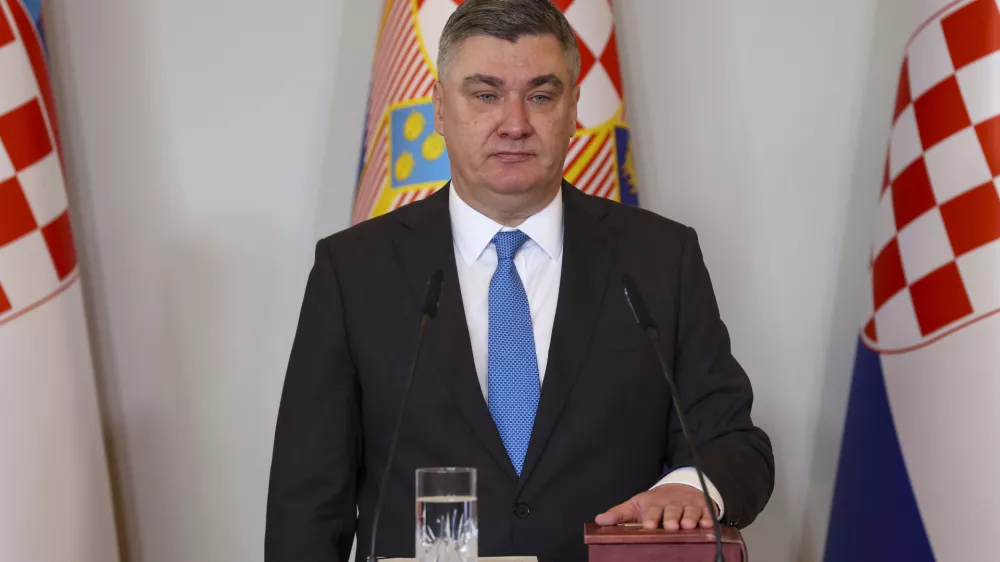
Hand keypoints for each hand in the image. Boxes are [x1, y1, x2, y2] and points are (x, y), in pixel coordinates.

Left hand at [594, 484, 717, 530]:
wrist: (681, 488)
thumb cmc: (656, 502)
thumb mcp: (636, 505)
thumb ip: (619, 514)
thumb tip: (598, 520)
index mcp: (655, 503)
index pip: (652, 510)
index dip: (651, 517)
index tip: (648, 525)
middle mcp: (672, 503)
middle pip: (672, 510)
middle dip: (671, 517)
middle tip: (670, 526)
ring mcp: (688, 505)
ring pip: (689, 511)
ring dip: (689, 518)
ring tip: (688, 526)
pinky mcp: (703, 508)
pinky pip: (707, 513)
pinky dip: (708, 518)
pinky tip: (708, 524)